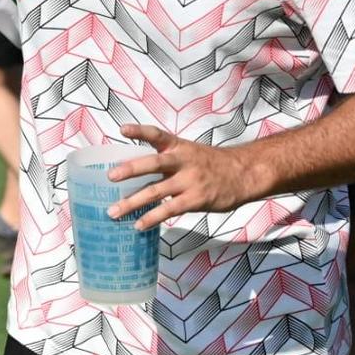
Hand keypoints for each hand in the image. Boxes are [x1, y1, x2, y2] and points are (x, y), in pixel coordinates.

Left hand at [105, 124, 271, 230]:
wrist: (244, 174)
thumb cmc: (210, 164)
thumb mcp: (189, 152)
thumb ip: (165, 159)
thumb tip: (132, 170)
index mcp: (179, 146)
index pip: (157, 135)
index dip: (140, 131)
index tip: (122, 129)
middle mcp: (183, 161)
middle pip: (154, 163)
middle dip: (131, 169)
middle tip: (110, 176)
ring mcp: (189, 181)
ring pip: (156, 191)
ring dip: (132, 202)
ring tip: (113, 212)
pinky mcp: (196, 199)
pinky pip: (169, 210)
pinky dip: (152, 217)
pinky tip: (138, 224)